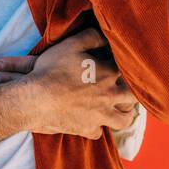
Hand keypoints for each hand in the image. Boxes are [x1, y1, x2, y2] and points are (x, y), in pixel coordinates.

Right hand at [0, 29, 138, 139]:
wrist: (35, 99)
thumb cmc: (51, 70)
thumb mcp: (70, 45)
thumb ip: (91, 37)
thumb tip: (106, 36)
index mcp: (108, 73)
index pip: (128, 69)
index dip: (125, 67)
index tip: (120, 65)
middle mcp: (110, 96)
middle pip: (133, 97)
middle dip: (133, 93)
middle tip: (128, 90)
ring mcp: (100, 115)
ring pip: (123, 120)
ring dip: (124, 115)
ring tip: (121, 110)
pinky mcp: (87, 129)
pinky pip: (99, 132)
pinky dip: (97, 127)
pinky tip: (93, 123)